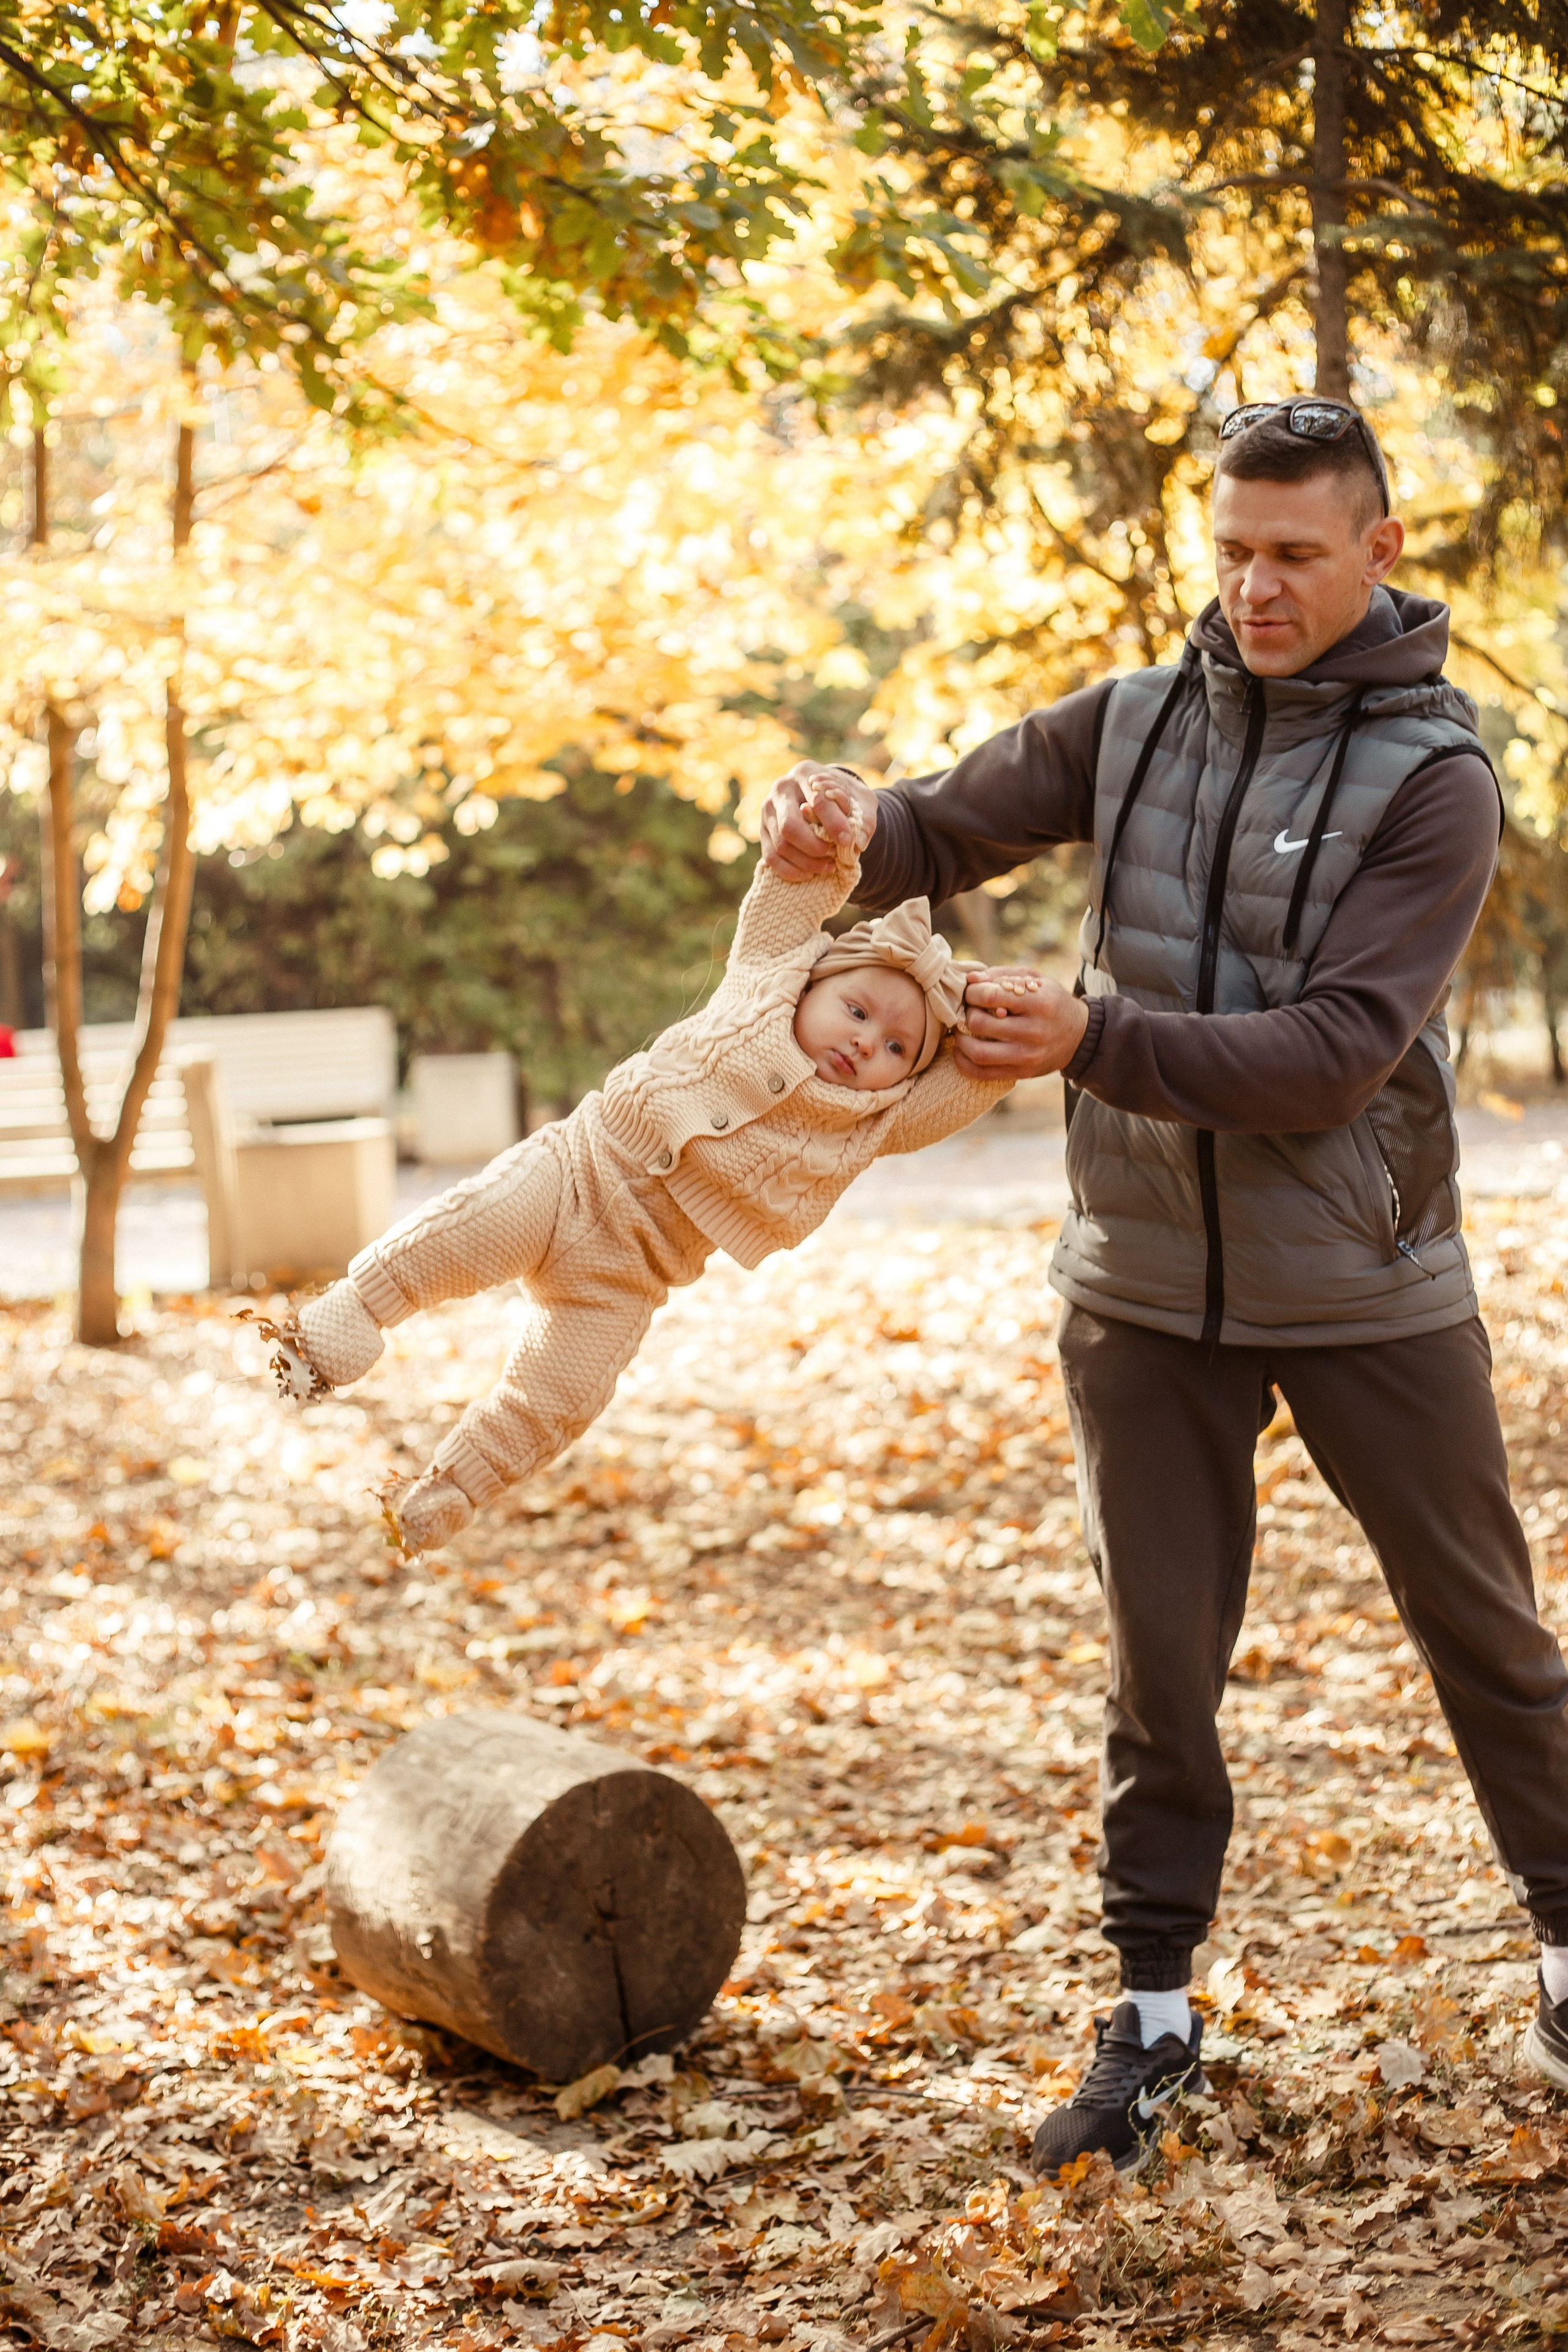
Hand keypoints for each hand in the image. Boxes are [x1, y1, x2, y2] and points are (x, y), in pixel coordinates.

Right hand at [760, 761, 879, 877]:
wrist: (826, 795)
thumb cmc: (844, 797)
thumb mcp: (861, 800)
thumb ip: (864, 819)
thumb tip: (858, 843)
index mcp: (805, 772)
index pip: (816, 799)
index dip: (833, 823)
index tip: (847, 841)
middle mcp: (781, 788)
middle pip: (789, 826)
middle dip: (814, 847)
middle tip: (834, 856)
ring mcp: (768, 810)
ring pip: (780, 844)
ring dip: (806, 862)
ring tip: (828, 866)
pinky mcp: (763, 830)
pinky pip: (771, 857)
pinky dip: (791, 871)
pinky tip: (810, 875)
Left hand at [955, 967, 1088, 1080]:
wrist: (1078, 1036)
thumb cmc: (1051, 1002)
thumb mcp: (1035, 980)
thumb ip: (1002, 975)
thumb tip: (969, 979)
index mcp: (1039, 1003)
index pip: (991, 996)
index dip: (972, 992)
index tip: (972, 992)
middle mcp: (1034, 1031)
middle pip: (980, 1023)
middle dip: (966, 1014)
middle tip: (969, 1010)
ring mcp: (1027, 1056)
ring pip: (978, 1052)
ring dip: (961, 1040)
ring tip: (962, 1030)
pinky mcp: (1021, 1073)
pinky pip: (982, 1074)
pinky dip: (963, 1063)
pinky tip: (961, 1051)